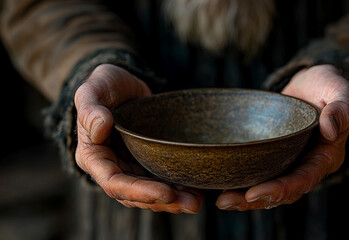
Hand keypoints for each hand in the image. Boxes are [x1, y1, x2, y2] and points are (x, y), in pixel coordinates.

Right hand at [74, 64, 202, 213]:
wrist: (122, 85)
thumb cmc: (104, 85)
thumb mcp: (92, 90)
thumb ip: (91, 109)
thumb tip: (100, 128)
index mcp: (93, 156)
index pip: (114, 182)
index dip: (139, 191)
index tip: (166, 193)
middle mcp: (111, 167)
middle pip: (135, 195)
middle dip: (163, 201)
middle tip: (193, 204)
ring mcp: (129, 166)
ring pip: (149, 192)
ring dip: (173, 200)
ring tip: (197, 201)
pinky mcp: (145, 161)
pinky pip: (159, 179)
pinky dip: (176, 187)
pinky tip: (196, 189)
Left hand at [216, 64, 348, 209]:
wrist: (311, 85)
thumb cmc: (327, 86)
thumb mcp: (340, 90)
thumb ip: (341, 107)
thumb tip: (331, 129)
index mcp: (326, 156)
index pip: (304, 179)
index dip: (281, 189)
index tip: (254, 193)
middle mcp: (308, 166)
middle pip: (284, 192)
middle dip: (256, 199)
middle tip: (226, 201)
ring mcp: (291, 163)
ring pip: (270, 188)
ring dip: (246, 198)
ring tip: (221, 201)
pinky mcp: (276, 157)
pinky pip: (261, 174)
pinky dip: (244, 181)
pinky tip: (223, 185)